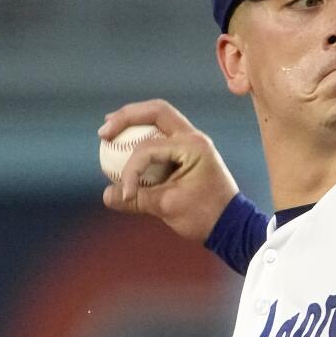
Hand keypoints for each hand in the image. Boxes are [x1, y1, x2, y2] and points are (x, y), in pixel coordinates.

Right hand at [98, 99, 240, 242]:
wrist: (231, 225)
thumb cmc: (205, 216)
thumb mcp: (167, 207)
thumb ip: (136, 199)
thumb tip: (107, 195)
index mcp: (193, 147)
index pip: (149, 148)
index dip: (130, 169)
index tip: (126, 194)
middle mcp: (194, 138)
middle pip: (156, 112)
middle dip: (127, 118)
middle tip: (104, 131)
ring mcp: (193, 142)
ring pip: (160, 118)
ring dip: (134, 120)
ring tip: (110, 127)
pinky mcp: (189, 151)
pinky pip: (162, 135)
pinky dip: (143, 135)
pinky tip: (126, 142)